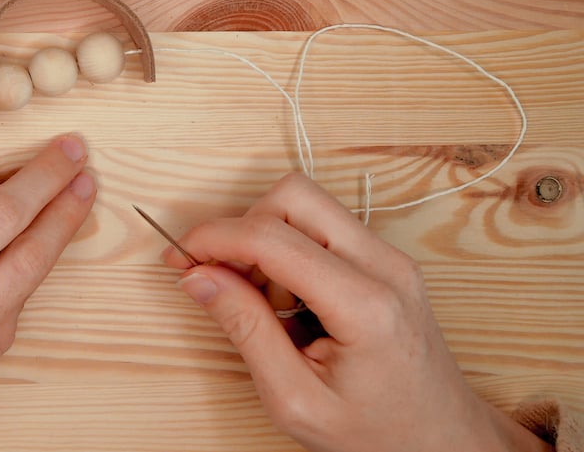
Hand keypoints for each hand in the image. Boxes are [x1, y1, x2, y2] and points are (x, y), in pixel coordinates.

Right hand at [162, 173, 549, 451]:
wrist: (445, 442)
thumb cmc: (377, 433)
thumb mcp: (295, 400)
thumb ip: (245, 331)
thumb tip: (198, 277)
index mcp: (365, 305)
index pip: (272, 237)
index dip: (213, 240)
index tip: (178, 258)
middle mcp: (384, 266)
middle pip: (293, 196)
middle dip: (242, 227)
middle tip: (220, 276)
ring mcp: (390, 258)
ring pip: (306, 204)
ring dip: (265, 239)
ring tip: (261, 301)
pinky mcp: (385, 259)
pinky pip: (322, 226)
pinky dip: (288, 249)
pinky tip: (286, 301)